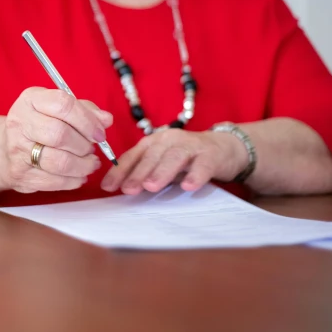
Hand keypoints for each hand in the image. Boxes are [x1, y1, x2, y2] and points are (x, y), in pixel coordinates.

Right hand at [0, 87, 112, 193]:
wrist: (3, 149)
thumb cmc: (38, 125)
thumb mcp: (57, 109)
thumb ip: (84, 111)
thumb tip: (106, 120)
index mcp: (30, 100)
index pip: (62, 104)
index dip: (87, 120)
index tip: (100, 133)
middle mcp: (20, 123)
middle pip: (60, 135)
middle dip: (84, 145)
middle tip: (91, 149)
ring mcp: (17, 151)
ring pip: (59, 162)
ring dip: (83, 166)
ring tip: (90, 163)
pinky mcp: (20, 175)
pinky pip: (55, 182)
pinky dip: (74, 181)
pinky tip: (79, 175)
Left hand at [100, 129, 247, 194]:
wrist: (224, 148)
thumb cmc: (186, 159)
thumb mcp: (162, 164)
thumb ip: (145, 173)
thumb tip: (121, 191)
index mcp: (153, 143)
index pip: (132, 156)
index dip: (120, 171)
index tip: (108, 187)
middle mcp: (169, 140)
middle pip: (151, 156)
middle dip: (138, 173)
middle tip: (128, 190)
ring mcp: (191, 145)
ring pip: (174, 157)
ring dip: (161, 172)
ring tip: (152, 186)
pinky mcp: (211, 154)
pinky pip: (203, 164)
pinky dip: (195, 175)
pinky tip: (188, 186)